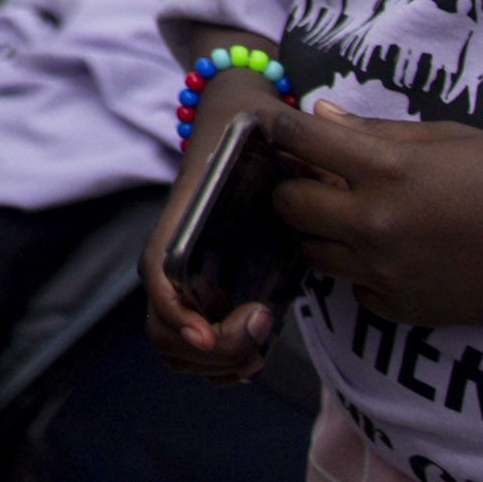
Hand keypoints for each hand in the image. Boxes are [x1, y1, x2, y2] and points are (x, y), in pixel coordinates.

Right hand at [138, 75, 294, 382]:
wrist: (228, 115)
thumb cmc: (247, 123)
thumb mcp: (267, 125)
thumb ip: (294, 145)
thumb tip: (325, 174)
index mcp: (183, 219)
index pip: (157, 273)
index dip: (175, 312)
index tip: (209, 334)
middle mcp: (174, 256)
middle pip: (163, 329)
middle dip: (212, 350)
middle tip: (260, 329)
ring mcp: (184, 278)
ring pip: (174, 347)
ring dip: (215, 364)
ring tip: (258, 349)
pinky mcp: (202, 291)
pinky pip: (193, 350)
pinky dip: (218, 366)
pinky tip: (254, 353)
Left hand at [263, 98, 482, 325]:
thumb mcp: (450, 137)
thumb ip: (377, 132)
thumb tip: (320, 116)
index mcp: (387, 170)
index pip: (299, 143)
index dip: (282, 130)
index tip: (282, 129)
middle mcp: (375, 225)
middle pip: (288, 205)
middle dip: (292, 186)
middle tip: (315, 177)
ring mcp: (386, 274)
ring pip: (313, 252)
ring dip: (321, 231)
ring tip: (356, 215)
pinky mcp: (404, 310)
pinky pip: (354, 290)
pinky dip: (361, 271)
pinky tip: (392, 253)